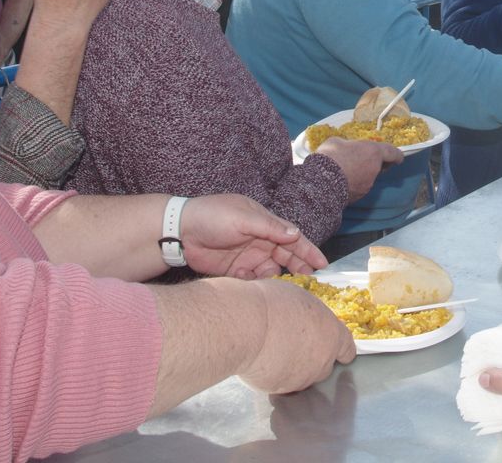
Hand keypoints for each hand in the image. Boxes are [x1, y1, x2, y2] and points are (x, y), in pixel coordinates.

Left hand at [179, 194, 327, 278]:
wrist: (180, 229)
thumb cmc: (212, 215)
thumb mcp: (242, 218)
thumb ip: (269, 227)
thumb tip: (295, 233)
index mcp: (265, 223)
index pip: (293, 238)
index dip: (308, 251)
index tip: (322, 265)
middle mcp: (260, 240)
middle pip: (286, 256)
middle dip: (299, 267)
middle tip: (309, 281)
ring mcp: (248, 255)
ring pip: (272, 270)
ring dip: (277, 278)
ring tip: (278, 285)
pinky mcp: (235, 270)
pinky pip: (254, 280)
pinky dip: (258, 284)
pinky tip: (254, 284)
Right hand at [237, 279, 355, 392]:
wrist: (247, 327)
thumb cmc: (271, 306)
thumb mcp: (299, 299)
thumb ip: (309, 317)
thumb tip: (304, 320)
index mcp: (332, 334)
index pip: (347, 349)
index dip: (340, 350)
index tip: (339, 352)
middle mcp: (322, 360)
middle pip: (324, 365)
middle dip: (312, 359)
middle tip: (293, 344)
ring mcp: (303, 378)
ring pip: (302, 377)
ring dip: (293, 368)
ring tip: (274, 351)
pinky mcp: (282, 390)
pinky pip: (281, 384)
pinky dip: (274, 376)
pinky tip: (262, 361)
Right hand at [314, 138, 404, 201]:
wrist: (320, 184)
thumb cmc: (330, 157)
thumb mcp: (337, 141)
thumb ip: (348, 144)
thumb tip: (347, 148)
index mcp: (373, 152)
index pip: (392, 153)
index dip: (396, 155)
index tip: (399, 158)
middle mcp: (374, 170)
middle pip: (380, 166)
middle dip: (375, 163)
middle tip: (365, 159)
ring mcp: (367, 185)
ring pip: (368, 177)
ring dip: (361, 173)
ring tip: (344, 170)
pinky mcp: (358, 197)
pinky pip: (358, 187)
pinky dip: (353, 183)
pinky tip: (340, 180)